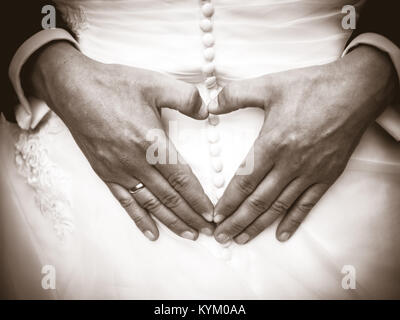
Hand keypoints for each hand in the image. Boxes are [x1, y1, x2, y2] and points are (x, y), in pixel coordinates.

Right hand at [28, 41, 214, 240]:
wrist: (73, 90)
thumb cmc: (115, 85)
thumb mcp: (155, 83)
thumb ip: (186, 97)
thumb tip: (207, 111)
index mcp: (151, 143)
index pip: (181, 179)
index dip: (198, 198)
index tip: (212, 214)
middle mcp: (136, 163)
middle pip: (169, 196)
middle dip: (191, 216)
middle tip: (208, 231)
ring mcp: (119, 171)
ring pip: (151, 203)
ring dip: (171, 221)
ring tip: (189, 234)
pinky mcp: (105, 173)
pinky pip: (126, 202)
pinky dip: (140, 219)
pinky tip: (152, 233)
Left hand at [209, 45, 397, 243]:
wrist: (356, 91)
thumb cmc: (313, 87)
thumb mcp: (269, 85)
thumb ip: (235, 94)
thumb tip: (210, 103)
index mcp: (273, 143)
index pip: (244, 181)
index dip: (228, 201)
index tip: (215, 215)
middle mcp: (290, 164)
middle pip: (258, 201)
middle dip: (237, 221)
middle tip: (221, 236)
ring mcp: (310, 173)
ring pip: (279, 206)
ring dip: (258, 225)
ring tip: (242, 239)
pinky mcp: (327, 176)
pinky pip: (307, 204)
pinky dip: (293, 221)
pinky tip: (281, 234)